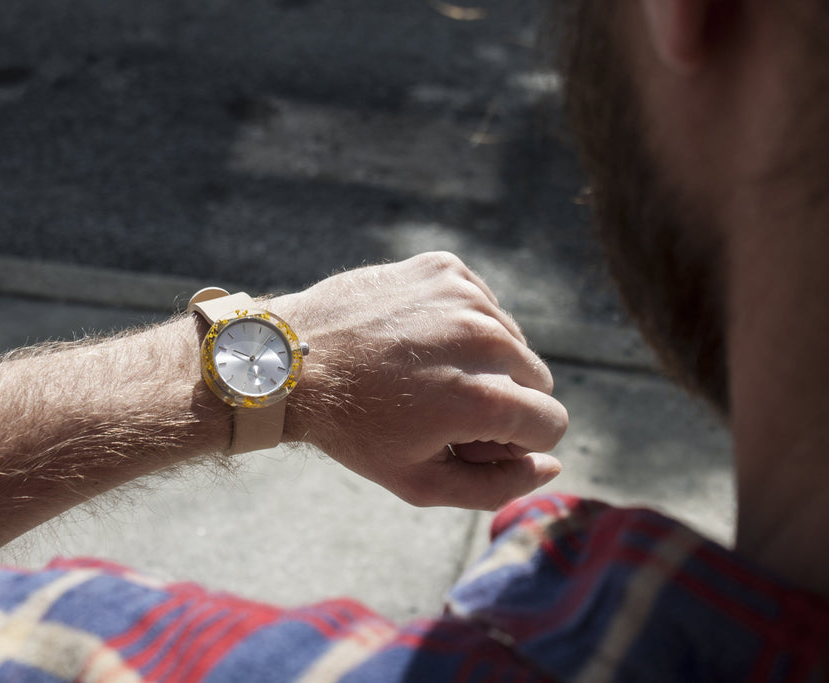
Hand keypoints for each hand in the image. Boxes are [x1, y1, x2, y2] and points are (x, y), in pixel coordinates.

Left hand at [275, 252, 567, 509]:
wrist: (293, 362)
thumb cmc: (353, 428)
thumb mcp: (419, 482)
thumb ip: (497, 486)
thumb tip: (552, 466)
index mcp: (481, 398)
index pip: (551, 425)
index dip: (512, 442)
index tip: (466, 438)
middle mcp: (482, 338)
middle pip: (537, 380)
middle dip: (501, 399)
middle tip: (439, 407)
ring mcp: (463, 296)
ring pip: (511, 340)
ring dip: (481, 360)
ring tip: (421, 372)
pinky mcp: (445, 268)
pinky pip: (483, 303)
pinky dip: (460, 322)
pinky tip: (415, 338)